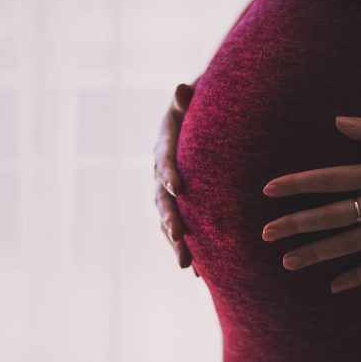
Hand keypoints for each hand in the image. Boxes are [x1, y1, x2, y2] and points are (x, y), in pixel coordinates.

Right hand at [153, 81, 200, 277]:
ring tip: (187, 264)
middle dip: (170, 219)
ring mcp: (168, 194)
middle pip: (162, 199)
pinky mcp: (180, 208)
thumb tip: (182, 87)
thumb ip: (187, 99)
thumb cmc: (199, 109)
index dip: (168, 173)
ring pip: (168, 221)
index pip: (163, 160)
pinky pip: (181, 232)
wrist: (199, 124)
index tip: (178, 186)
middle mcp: (161, 174)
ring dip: (176, 243)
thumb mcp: (192, 101)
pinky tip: (199, 274)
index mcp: (164, 147)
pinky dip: (189, 250)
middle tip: (179, 236)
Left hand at [261, 116, 360, 293]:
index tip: (269, 190)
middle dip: (295, 224)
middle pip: (330, 217)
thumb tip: (337, 121)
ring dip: (316, 254)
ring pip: (349, 245)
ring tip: (288, 262)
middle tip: (265, 233)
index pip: (328, 179)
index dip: (296, 184)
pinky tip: (335, 287)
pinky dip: (358, 277)